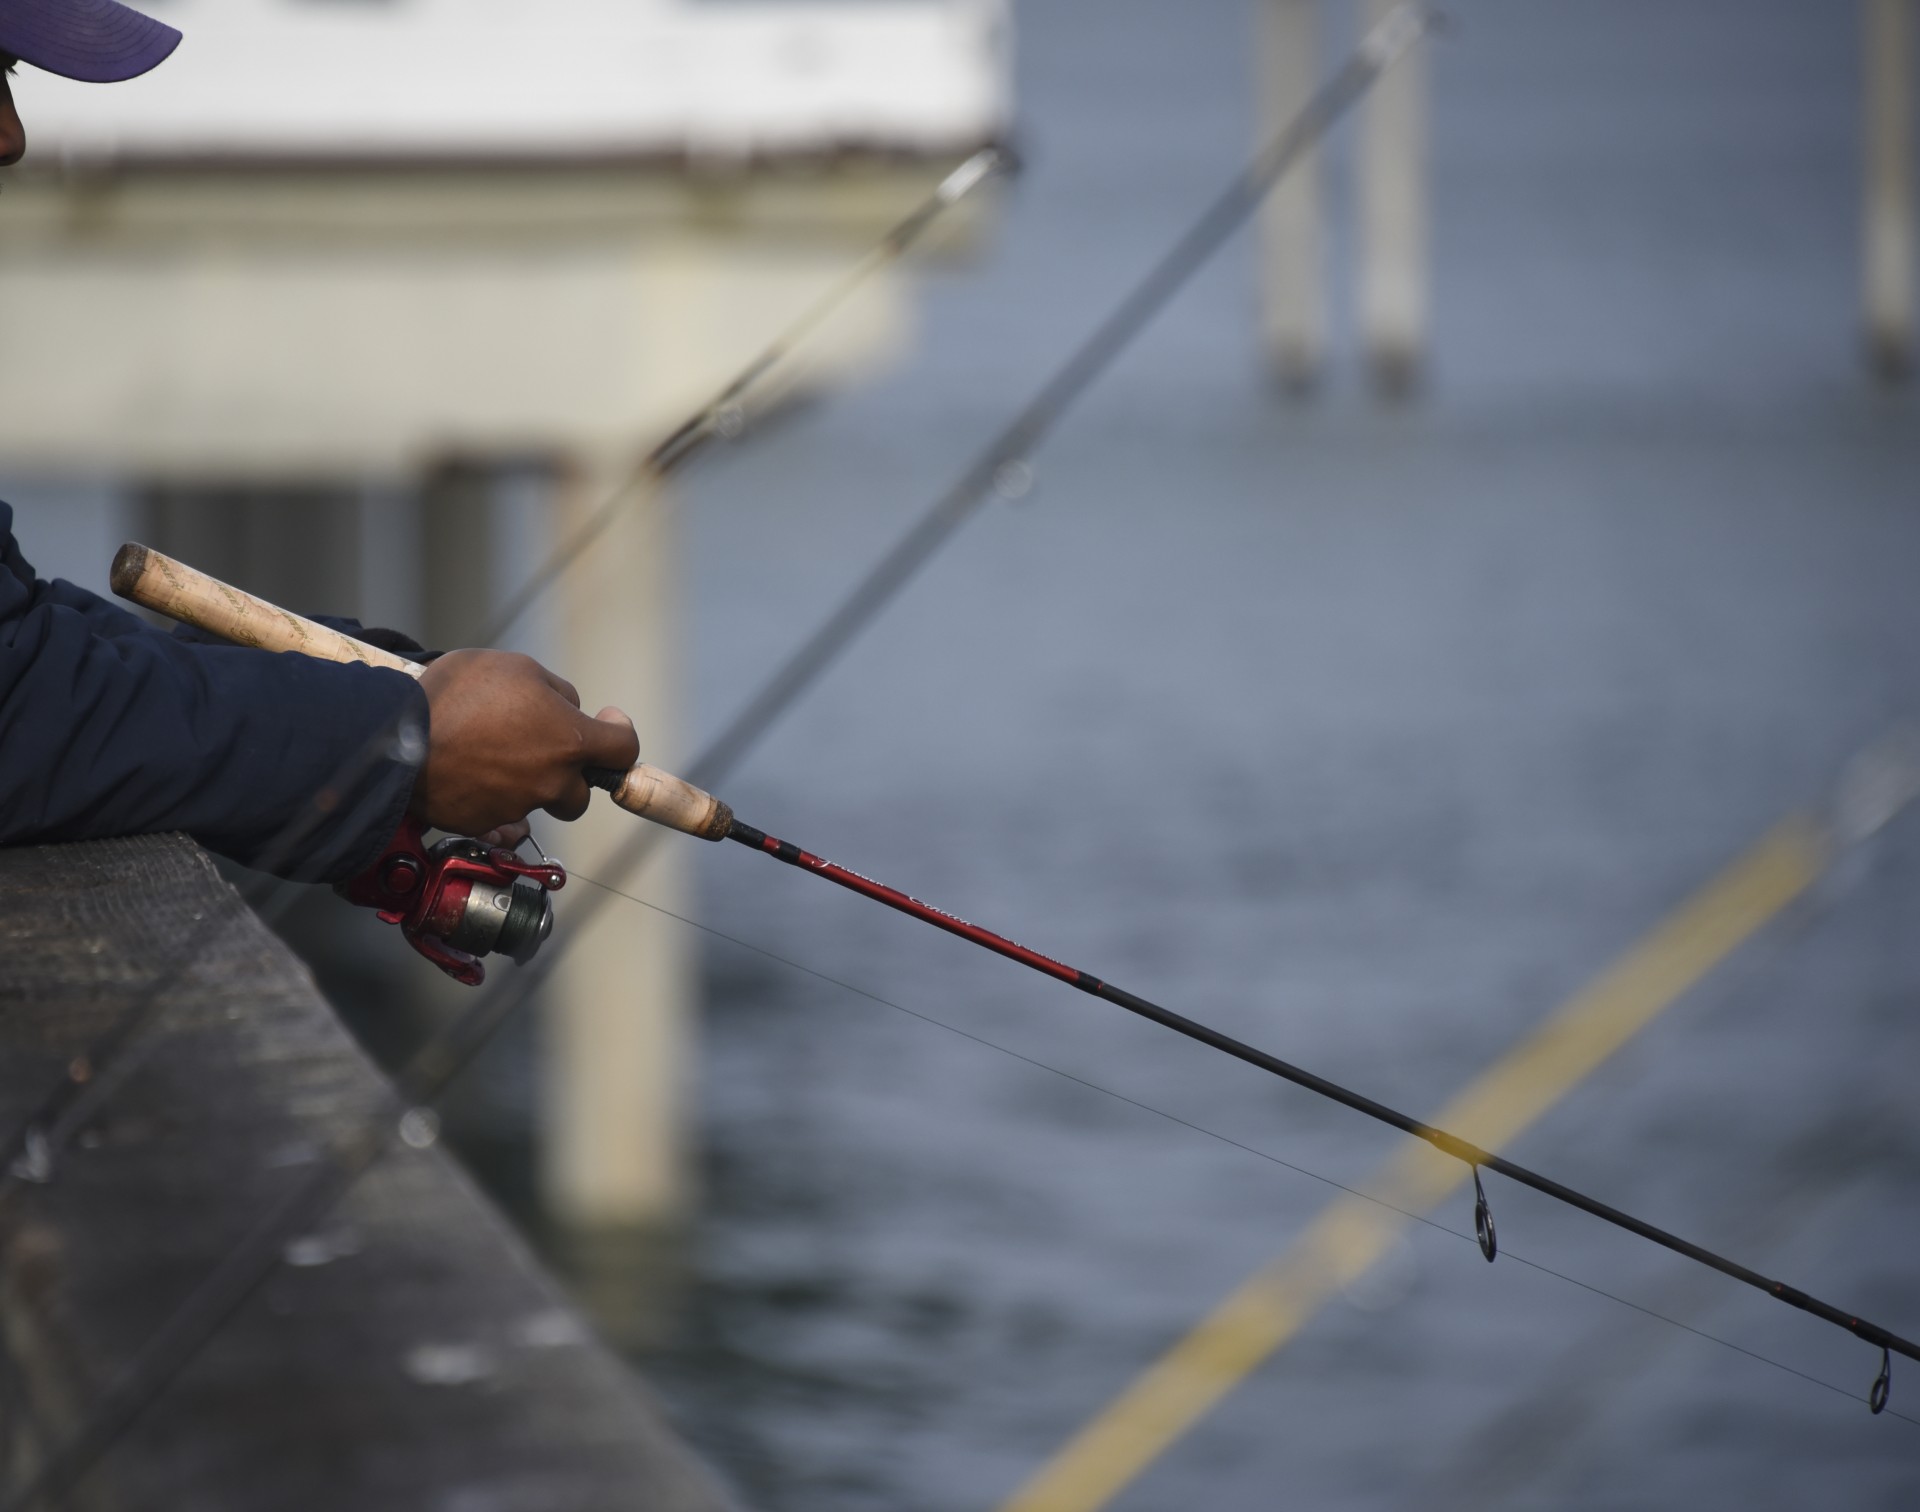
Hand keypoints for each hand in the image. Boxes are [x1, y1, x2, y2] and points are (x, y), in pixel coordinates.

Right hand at [411, 649, 638, 836]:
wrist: (397, 740)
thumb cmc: (457, 696)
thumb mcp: (515, 668)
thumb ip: (554, 690)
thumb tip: (567, 708)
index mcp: (570, 740)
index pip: (624, 750)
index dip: (619, 733)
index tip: (608, 722)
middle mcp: (552, 780)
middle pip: (582, 791)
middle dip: (569, 773)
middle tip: (540, 748)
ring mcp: (520, 806)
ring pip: (540, 803)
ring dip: (531, 786)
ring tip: (498, 759)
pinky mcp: (487, 823)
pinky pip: (501, 819)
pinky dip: (494, 800)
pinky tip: (473, 776)